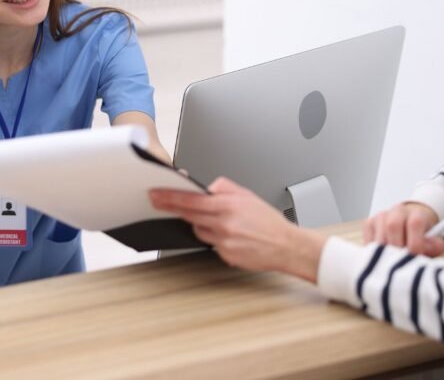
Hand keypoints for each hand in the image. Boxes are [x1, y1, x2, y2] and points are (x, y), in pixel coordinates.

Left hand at [149, 177, 326, 282]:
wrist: (286, 246)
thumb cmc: (269, 222)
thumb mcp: (248, 195)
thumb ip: (225, 188)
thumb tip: (207, 187)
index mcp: (228, 206)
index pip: (191, 200)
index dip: (170, 197)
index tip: (156, 194)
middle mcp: (224, 224)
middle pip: (188, 215)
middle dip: (170, 207)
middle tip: (156, 201)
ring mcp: (223, 241)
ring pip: (199, 230)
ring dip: (201, 224)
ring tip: (219, 222)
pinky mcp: (225, 255)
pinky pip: (211, 244)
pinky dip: (215, 238)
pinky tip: (231, 236)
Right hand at [363, 202, 443, 256]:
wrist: (408, 225)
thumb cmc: (420, 237)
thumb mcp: (432, 242)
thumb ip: (434, 246)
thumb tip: (429, 249)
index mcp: (416, 214)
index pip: (415, 223)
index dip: (415, 242)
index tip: (416, 256)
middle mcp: (397, 211)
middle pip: (393, 226)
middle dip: (397, 249)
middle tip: (401, 263)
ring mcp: (381, 217)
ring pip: (379, 235)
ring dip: (385, 254)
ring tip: (392, 265)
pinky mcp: (369, 224)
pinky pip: (368, 240)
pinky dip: (373, 253)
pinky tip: (381, 259)